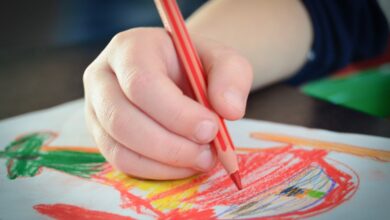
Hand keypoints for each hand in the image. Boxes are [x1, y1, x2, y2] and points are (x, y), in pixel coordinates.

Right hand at [83, 28, 251, 179]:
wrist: (176, 74)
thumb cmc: (195, 66)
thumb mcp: (222, 60)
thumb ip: (231, 77)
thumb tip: (228, 111)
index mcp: (130, 48)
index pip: (142, 83)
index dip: (176, 113)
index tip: (211, 129)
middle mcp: (102, 77)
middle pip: (122, 119)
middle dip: (170, 145)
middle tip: (207, 154)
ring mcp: (95, 108)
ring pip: (119, 147)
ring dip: (164, 163)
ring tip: (200, 160)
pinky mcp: (101, 135)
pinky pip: (121, 162)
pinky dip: (155, 171)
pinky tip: (183, 165)